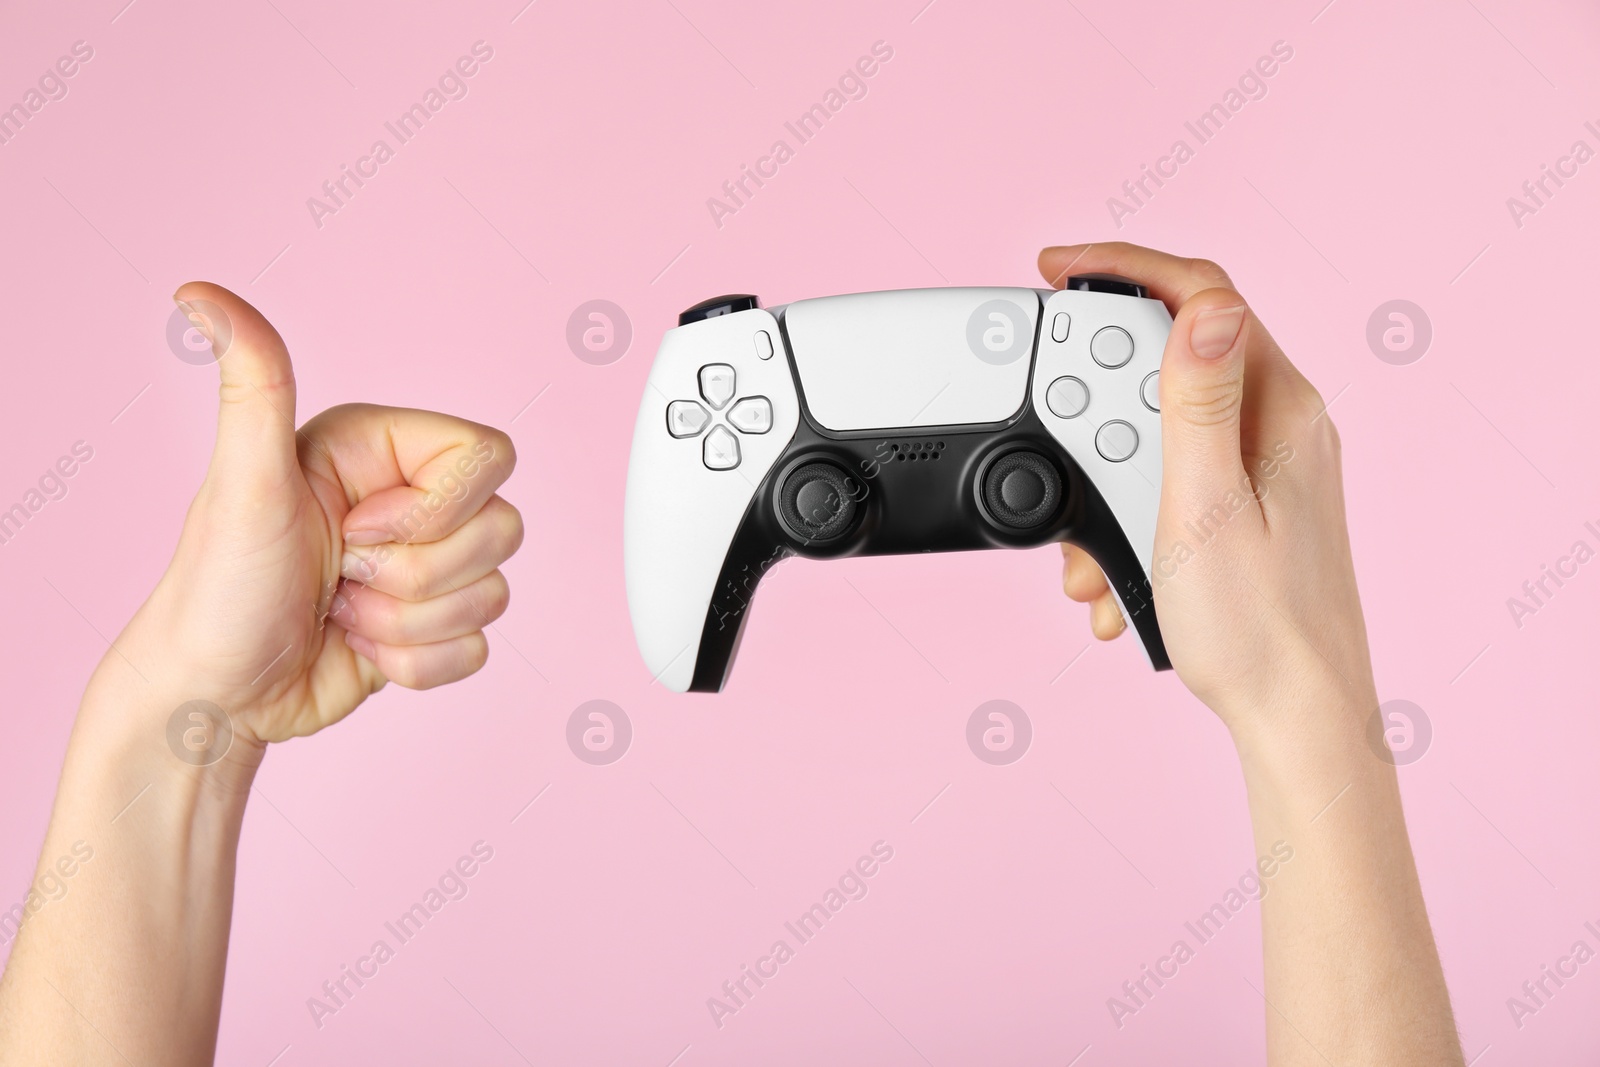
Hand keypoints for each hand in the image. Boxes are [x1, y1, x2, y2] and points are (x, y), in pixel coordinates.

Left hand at [108, 283, 520, 754]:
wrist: (214, 694)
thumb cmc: (218, 590)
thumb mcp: (243, 484)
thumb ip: (255, 385)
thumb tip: (200, 295)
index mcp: (382, 450)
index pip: (488, 456)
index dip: (436, 508)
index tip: (358, 530)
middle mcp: (412, 500)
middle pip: (503, 528)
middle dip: (417, 576)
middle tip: (343, 577)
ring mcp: (428, 566)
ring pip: (494, 592)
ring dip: (408, 623)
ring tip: (342, 615)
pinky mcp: (434, 626)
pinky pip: (480, 647)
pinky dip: (417, 664)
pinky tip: (360, 650)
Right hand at [1039, 243, 1374, 736]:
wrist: (1295, 720)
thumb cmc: (1259, 632)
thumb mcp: (1206, 508)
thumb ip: (1197, 403)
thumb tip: (1204, 305)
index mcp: (1280, 409)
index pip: (1203, 294)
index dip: (1124, 267)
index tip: (1056, 269)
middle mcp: (1279, 427)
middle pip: (1165, 363)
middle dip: (1095, 412)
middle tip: (1062, 454)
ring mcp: (1264, 468)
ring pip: (1156, 430)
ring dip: (1104, 482)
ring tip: (1089, 552)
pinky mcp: (1245, 508)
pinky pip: (1168, 480)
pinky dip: (1125, 517)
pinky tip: (1114, 574)